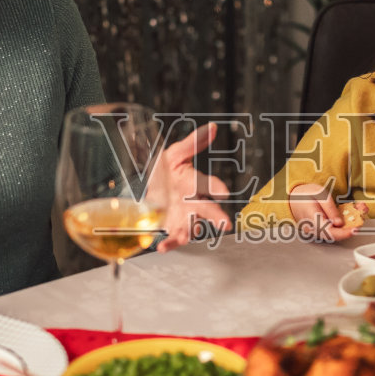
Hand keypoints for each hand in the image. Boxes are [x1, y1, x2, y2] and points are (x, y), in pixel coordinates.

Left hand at [155, 123, 232, 250]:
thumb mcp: (176, 153)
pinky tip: (162, 247)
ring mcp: (184, 216)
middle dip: (217, 217)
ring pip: (192, 227)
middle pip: (208, 210)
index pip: (210, 184)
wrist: (148, 184)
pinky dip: (169, 244)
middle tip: (225, 223)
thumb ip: (194, 143)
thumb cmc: (167, 168)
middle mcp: (194, 202)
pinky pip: (173, 238)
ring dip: (190, 233)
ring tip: (186, 237)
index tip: (224, 192)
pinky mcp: (171, 226)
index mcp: (196, 183)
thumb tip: (212, 128)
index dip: (217, 187)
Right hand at [288, 183, 365, 242]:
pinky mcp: (318, 231)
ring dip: (346, 229)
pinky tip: (348, 220)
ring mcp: (314, 232)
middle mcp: (313, 229)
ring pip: (333, 235)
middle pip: (333, 236)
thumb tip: (339, 223)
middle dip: (348, 230)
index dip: (344, 233)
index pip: (330, 232)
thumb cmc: (306, 194)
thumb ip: (330, 209)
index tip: (355, 229)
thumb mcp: (320, 194)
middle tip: (360, 223)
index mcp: (312, 219)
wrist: (294, 197)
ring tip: (356, 218)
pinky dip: (341, 227)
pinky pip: (330, 232)